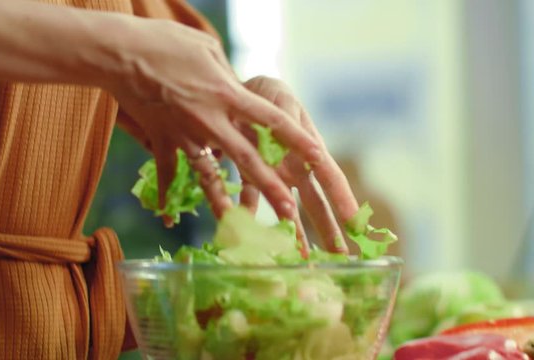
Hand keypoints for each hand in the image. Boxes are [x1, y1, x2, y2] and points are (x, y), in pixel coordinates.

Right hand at [109, 18, 325, 224]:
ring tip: (236, 224)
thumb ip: (227, 78)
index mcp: (228, 95)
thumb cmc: (165, 43)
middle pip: (247, 159)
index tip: (319, 158)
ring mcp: (185, 135)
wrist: (120, 54)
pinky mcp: (161, 140)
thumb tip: (237, 93)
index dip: (297, 141)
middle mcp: (211, 121)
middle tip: (290, 213)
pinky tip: (167, 215)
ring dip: (223, 202)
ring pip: (208, 176)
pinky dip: (167, 194)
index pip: (272, 121)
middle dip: (270, 187)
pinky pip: (167, 173)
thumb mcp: (207, 50)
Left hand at [238, 76, 358, 251]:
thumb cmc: (267, 95)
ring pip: (287, 210)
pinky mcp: (250, 177)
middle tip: (341, 259)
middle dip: (328, 231)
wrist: (238, 94)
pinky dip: (248, 216)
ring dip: (293, 234)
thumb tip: (313, 148)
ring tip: (300, 260)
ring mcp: (274, 176)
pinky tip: (246, 237)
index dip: (344, 202)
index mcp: (308, 150)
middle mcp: (295, 168)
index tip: (358, 227)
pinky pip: (250, 200)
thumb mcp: (279, 101)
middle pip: (315, 205)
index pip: (331, 179)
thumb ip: (290, 122)